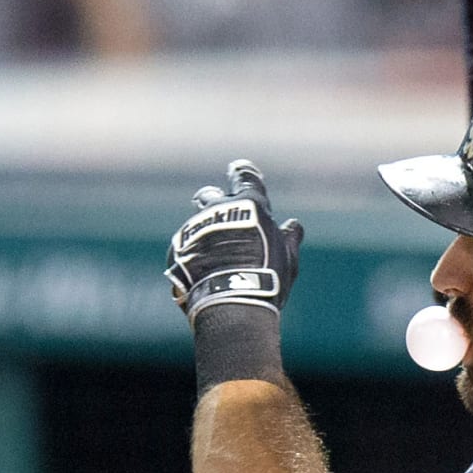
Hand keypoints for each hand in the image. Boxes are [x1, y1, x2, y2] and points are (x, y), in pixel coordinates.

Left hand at [166, 160, 303, 327]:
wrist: (230, 302)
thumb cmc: (267, 278)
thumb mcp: (287, 259)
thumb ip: (289, 239)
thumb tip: (293, 226)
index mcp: (250, 205)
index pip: (245, 176)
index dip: (243, 173)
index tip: (238, 170)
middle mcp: (219, 209)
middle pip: (210, 195)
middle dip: (213, 201)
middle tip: (217, 213)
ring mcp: (196, 227)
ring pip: (198, 224)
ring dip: (204, 235)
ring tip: (214, 261)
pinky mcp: (179, 247)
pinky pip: (185, 246)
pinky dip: (193, 256)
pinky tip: (201, 274)